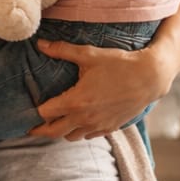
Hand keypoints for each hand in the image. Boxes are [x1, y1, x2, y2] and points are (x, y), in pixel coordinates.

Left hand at [29, 39, 172, 140]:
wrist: (150, 77)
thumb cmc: (119, 64)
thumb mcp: (89, 54)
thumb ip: (62, 50)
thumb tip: (40, 44)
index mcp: (76, 101)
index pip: (45, 113)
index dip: (35, 110)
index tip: (29, 108)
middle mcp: (85, 118)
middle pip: (53, 132)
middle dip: (41, 130)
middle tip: (31, 128)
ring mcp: (98, 125)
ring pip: (71, 136)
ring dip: (62, 130)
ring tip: (57, 120)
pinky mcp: (110, 128)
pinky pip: (88, 135)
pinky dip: (80, 130)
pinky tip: (79, 120)